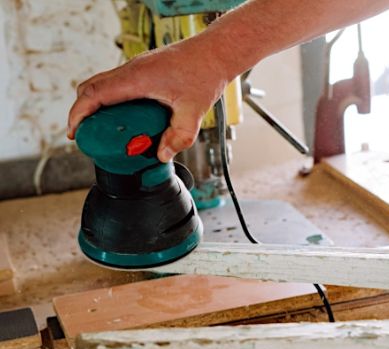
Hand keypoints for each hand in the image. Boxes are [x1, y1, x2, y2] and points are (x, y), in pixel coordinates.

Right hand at [67, 36, 229, 161]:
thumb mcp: (193, 113)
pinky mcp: (143, 70)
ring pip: (102, 84)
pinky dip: (111, 100)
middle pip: (91, 88)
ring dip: (96, 105)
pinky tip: (125, 119)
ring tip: (104, 131)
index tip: (74, 132)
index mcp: (136, 78)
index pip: (94, 94)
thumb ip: (178, 137)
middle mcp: (131, 70)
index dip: (78, 114)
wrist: (215, 53)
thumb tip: (162, 155)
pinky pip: (117, 84)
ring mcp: (136, 68)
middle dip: (82, 112)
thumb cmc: (205, 74)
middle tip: (86, 135)